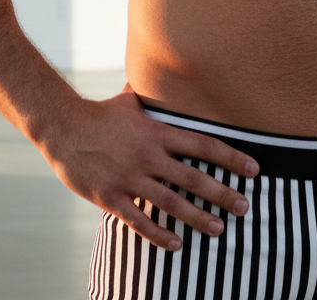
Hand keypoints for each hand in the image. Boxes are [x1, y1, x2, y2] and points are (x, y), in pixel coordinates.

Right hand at [38, 86, 258, 249]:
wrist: (63, 128)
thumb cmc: (100, 113)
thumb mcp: (130, 100)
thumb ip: (152, 93)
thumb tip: (163, 71)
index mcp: (158, 132)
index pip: (203, 145)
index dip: (231, 158)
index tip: (253, 169)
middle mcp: (149, 156)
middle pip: (194, 178)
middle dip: (222, 194)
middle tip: (244, 208)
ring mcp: (130, 178)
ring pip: (171, 204)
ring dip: (198, 218)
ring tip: (219, 229)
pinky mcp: (112, 197)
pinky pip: (140, 221)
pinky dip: (159, 235)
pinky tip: (176, 245)